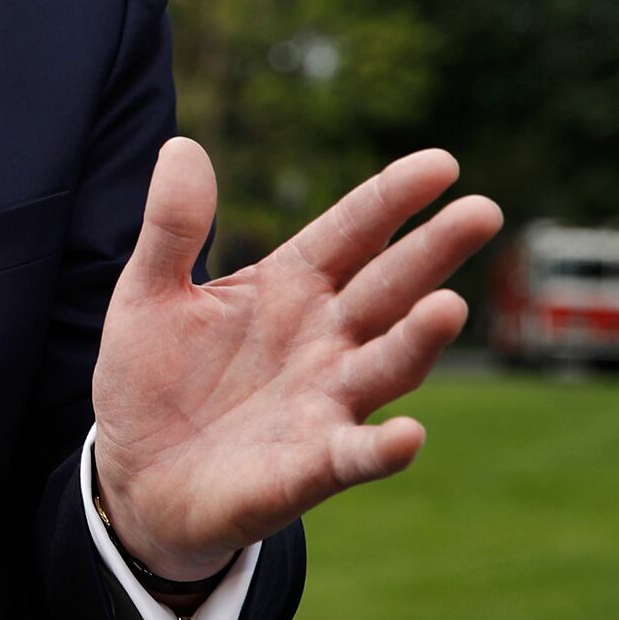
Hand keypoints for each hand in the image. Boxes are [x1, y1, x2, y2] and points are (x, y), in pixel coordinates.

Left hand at [90, 138, 501, 581]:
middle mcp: (323, 340)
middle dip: (433, 252)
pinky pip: (356, 456)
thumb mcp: (148, 293)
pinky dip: (382, 448)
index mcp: (289, 287)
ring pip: (387, 366)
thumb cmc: (153, 378)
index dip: (392, 198)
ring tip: (448, 308)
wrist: (135, 475)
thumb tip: (182, 144)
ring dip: (419, 341)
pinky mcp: (309, 467)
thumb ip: (172, 226)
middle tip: (483, 211)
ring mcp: (324, 402)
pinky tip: (407, 435)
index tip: (443, 163)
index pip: (351, 232)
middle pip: (388, 288)